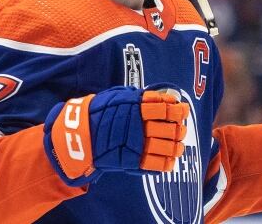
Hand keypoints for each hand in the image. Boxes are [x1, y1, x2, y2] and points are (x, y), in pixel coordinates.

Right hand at [44, 86, 188, 185]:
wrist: (80, 134)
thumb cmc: (99, 112)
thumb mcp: (118, 97)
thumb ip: (138, 97)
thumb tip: (160, 98)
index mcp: (135, 107)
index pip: (163, 108)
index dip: (176, 109)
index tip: (182, 109)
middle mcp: (138, 126)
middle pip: (169, 128)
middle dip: (179, 128)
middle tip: (181, 128)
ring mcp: (136, 144)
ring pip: (166, 146)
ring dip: (176, 146)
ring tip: (178, 145)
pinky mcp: (132, 160)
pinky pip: (156, 164)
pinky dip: (167, 162)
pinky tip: (171, 159)